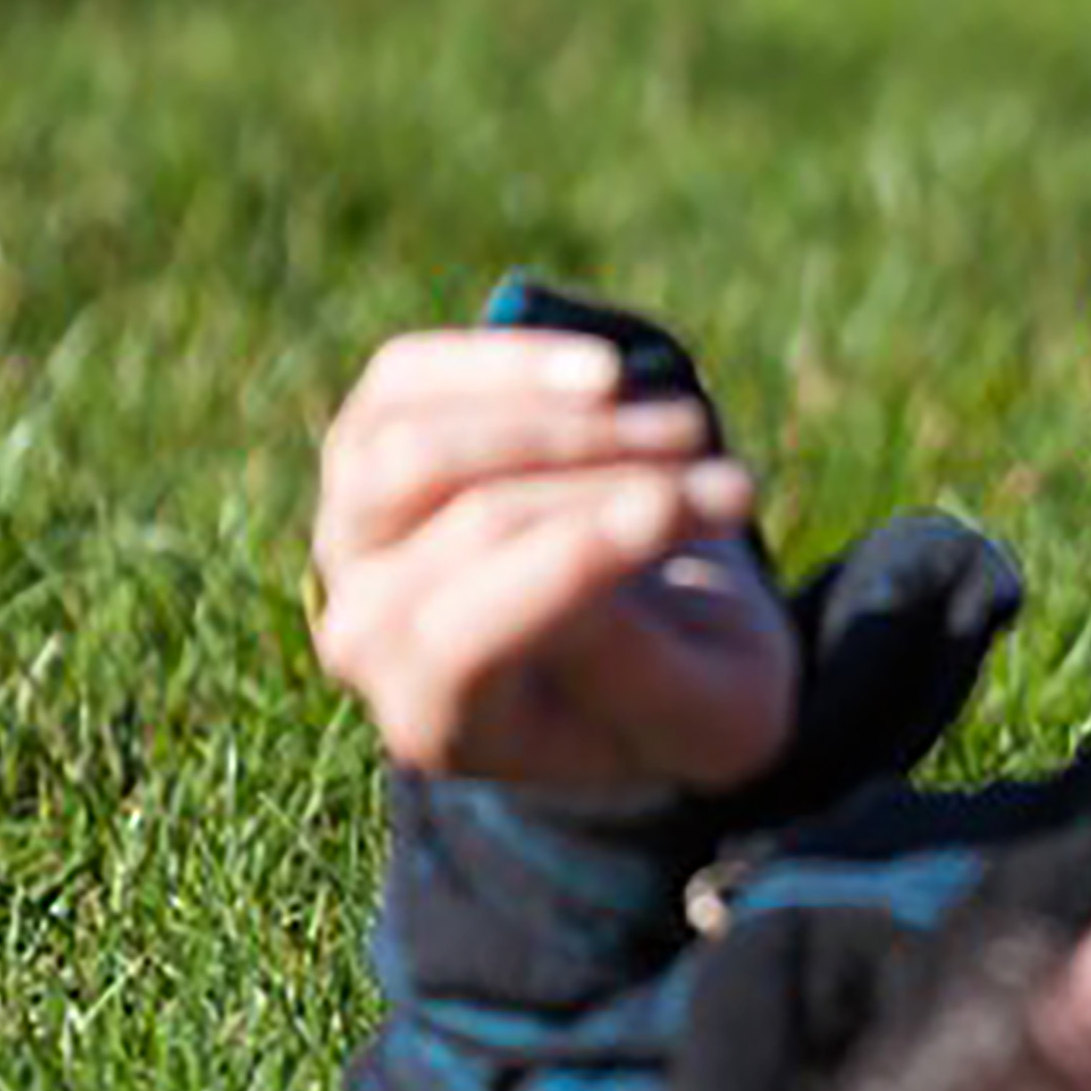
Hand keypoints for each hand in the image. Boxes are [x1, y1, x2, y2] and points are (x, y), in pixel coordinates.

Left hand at [310, 328, 798, 791]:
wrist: (643, 654)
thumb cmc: (683, 694)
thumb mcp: (707, 716)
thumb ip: (648, 659)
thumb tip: (617, 530)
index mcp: (445, 726)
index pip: (467, 639)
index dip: (574, 562)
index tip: (681, 507)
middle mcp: (369, 634)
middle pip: (461, 523)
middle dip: (609, 480)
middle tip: (734, 482)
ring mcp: (355, 535)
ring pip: (416, 447)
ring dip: (567, 422)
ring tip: (687, 426)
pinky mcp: (369, 448)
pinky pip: (408, 381)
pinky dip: (509, 364)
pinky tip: (609, 375)